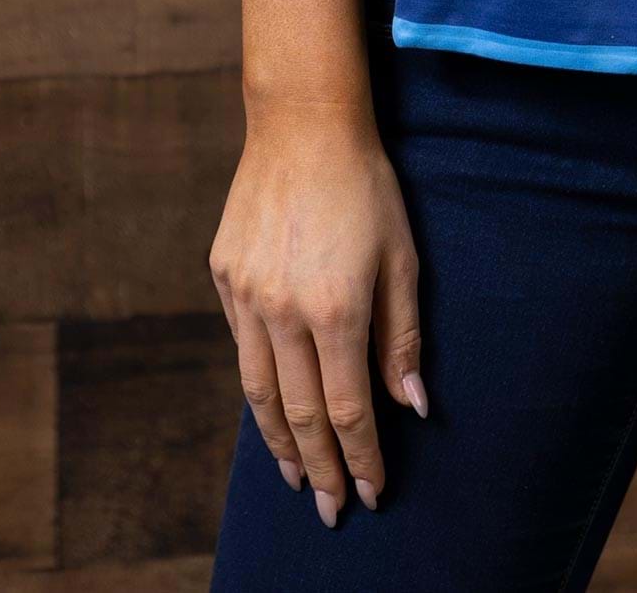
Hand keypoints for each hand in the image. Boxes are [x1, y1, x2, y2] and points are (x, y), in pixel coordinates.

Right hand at [208, 100, 427, 526]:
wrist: (303, 125)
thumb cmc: (366, 186)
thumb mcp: (402, 256)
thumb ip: (402, 335)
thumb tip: (412, 405)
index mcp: (334, 309)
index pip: (347, 409)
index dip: (361, 456)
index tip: (372, 492)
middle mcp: (282, 312)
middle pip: (301, 414)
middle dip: (321, 468)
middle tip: (333, 510)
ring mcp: (246, 297)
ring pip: (260, 393)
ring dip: (280, 443)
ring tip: (298, 477)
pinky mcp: (224, 278)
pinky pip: (241, 349)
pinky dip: (258, 390)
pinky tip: (272, 409)